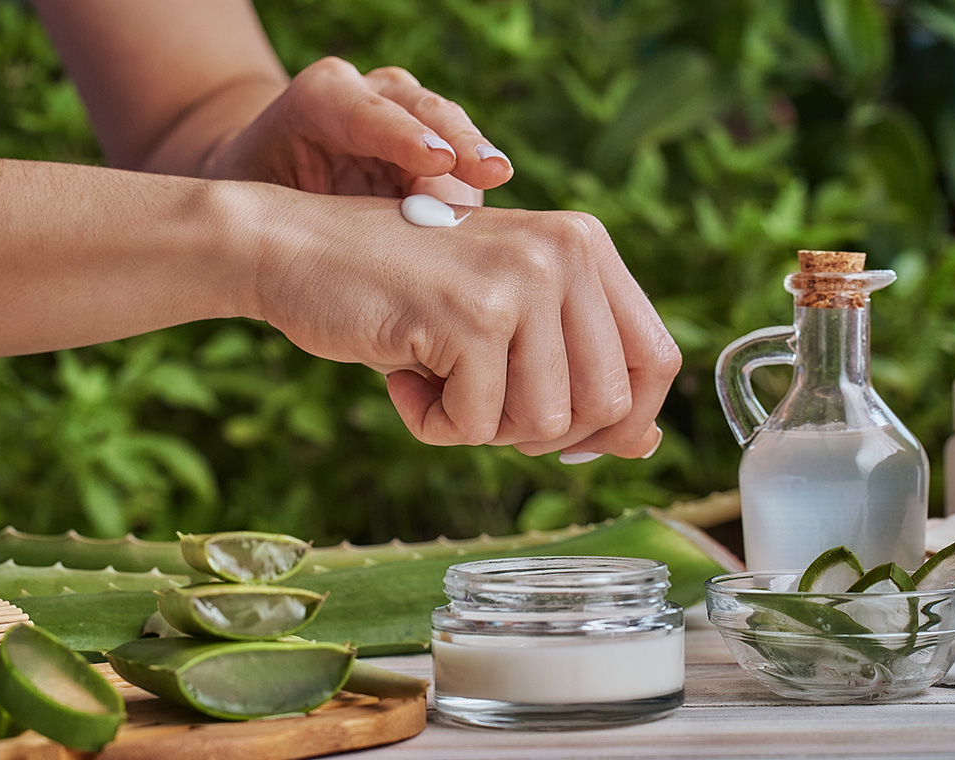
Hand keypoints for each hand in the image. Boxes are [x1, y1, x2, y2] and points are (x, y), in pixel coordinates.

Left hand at [202, 58, 512, 204]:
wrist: (274, 175)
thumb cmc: (260, 191)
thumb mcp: (255, 198)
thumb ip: (290, 215)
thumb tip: (331, 256)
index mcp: (321, 99)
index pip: (365, 112)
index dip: (403, 135)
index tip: (437, 162)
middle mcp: (373, 95)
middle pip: (423, 111)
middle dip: (458, 142)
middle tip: (488, 172)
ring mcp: (410, 117)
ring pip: (452, 132)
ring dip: (476, 163)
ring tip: (497, 189)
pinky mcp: (436, 148)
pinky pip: (463, 167)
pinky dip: (475, 193)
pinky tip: (495, 221)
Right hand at [247, 189, 679, 459]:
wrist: (298, 249)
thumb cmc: (400, 291)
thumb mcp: (503, 319)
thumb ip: (576, 369)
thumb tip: (644, 445)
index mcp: (583, 244)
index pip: (656, 359)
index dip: (623, 420)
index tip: (570, 440)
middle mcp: (565, 252)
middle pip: (607, 407)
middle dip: (538, 430)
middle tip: (477, 398)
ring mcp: (521, 281)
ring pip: (544, 425)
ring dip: (480, 425)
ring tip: (435, 376)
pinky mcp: (472, 317)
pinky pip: (476, 426)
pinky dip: (433, 424)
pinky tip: (404, 375)